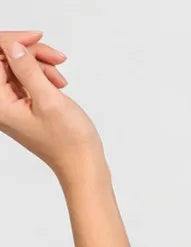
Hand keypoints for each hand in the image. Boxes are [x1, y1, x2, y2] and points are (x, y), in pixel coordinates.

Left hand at [0, 30, 101, 176]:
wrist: (83, 165)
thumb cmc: (69, 144)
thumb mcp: (49, 100)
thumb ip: (28, 70)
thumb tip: (13, 47)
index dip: (13, 43)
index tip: (36, 39)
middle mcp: (1, 104)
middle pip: (5, 59)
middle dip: (30, 53)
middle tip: (55, 57)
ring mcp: (11, 105)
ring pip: (17, 66)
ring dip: (40, 64)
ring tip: (60, 78)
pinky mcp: (23, 106)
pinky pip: (26, 78)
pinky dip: (42, 75)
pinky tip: (57, 83)